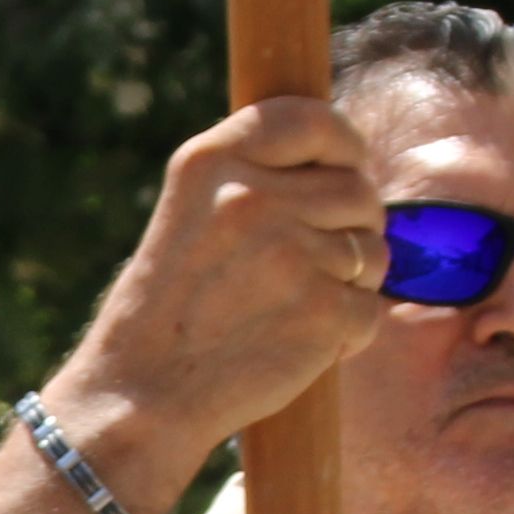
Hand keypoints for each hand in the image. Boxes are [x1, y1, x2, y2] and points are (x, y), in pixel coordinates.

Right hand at [32, 96, 390, 513]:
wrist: (140, 395)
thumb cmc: (169, 306)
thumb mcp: (188, 211)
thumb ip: (254, 175)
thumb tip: (347, 162)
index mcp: (211, 161)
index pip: (311, 118)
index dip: (341, 141)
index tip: (346, 163)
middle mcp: (252, 198)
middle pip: (357, 187)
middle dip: (350, 224)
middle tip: (307, 263)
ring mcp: (291, 254)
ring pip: (373, 248)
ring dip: (352, 279)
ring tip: (294, 304)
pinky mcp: (323, 312)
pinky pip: (371, 308)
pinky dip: (347, 332)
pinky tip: (297, 342)